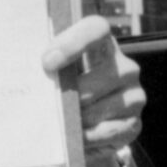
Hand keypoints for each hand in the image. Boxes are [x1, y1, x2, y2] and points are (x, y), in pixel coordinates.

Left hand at [40, 15, 143, 166]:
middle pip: (102, 74)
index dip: (74, 42)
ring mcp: (134, 96)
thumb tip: (31, 75)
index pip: (97, 28)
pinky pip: (106, 132)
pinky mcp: (134, 124)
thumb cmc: (64, 93)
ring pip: (100, 108)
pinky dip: (86, 137)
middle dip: (71, 93)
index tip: (47, 62)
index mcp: (104, 46)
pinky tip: (75, 136)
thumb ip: (49, 68)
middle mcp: (126, 68)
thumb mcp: (58, 75)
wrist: (85, 128)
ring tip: (61, 123)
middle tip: (52, 104)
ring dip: (76, 118)